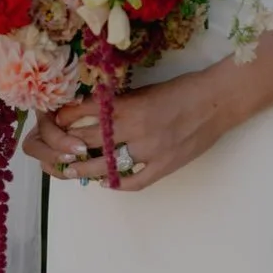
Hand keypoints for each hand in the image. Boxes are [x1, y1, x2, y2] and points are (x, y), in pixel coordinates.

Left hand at [21, 67, 234, 190]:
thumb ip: (123, 104)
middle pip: (93, 143)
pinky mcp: (165, 167)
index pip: (88, 114)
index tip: (56, 121)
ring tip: (73, 170)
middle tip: (56, 151)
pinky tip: (108, 182)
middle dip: (71, 147)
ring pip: (109, 166)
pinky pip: (135, 181)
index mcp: (131, 106)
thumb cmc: (183, 88)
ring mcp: (151, 151)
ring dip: (87, 169)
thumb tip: (96, 113)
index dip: (68, 119)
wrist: (216, 100)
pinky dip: (119, 183)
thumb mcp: (147, 90)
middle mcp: (136, 129)